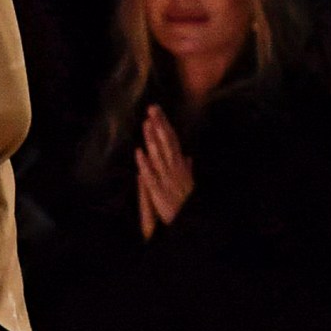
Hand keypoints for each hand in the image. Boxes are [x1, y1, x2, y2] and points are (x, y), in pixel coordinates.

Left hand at [135, 106, 194, 238]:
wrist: (192, 221)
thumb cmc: (189, 203)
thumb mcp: (190, 183)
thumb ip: (187, 169)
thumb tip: (188, 156)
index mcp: (180, 166)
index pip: (172, 141)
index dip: (164, 125)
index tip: (158, 112)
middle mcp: (174, 169)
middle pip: (166, 143)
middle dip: (159, 125)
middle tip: (152, 109)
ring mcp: (166, 179)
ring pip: (158, 156)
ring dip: (152, 139)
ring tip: (146, 124)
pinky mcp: (158, 192)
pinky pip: (150, 176)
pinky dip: (145, 164)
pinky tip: (139, 152)